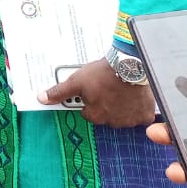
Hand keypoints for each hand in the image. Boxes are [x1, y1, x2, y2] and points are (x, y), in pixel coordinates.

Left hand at [38, 58, 154, 126]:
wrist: (129, 65)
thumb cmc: (102, 73)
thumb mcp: (76, 81)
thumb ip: (59, 92)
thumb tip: (41, 99)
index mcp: (96, 116)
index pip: (88, 113)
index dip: (90, 101)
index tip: (94, 91)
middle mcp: (113, 122)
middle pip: (106, 116)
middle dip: (105, 105)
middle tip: (107, 89)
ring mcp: (130, 120)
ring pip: (123, 117)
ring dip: (121, 107)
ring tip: (119, 90)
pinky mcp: (145, 116)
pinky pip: (140, 116)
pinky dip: (137, 108)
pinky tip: (132, 96)